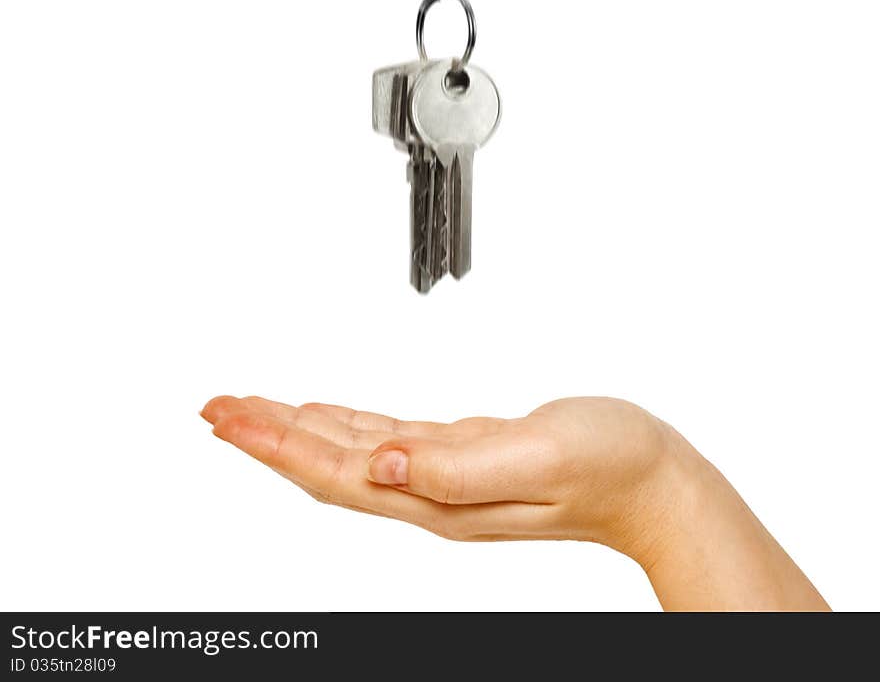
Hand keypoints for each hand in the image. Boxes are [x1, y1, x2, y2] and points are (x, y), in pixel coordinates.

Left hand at [201, 394, 668, 545]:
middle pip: (326, 465)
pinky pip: (384, 440)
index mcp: (439, 496)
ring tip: (251, 408)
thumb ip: (458, 463)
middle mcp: (431, 492)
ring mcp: (445, 476)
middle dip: (266, 435)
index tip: (227, 417)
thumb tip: (383, 462)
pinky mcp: (463, 455)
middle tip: (215, 406)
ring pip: (349, 452)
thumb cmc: (610, 466)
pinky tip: (326, 415)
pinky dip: (344, 425)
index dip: (274, 445)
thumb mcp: (537, 454)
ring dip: (295, 430)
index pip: (335, 473)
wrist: (656, 481)